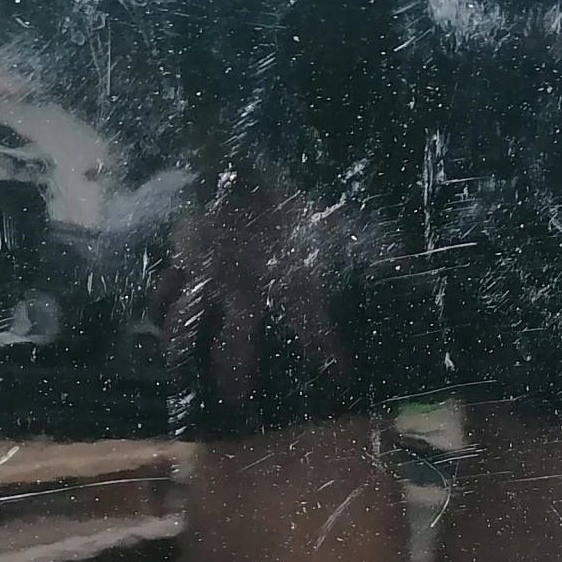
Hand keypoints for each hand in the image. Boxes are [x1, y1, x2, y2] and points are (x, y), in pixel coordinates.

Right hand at [156, 164, 347, 409]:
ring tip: (178, 374)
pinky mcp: (183, 257)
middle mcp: (240, 287)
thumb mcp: (333, 223)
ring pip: (185, 321)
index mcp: (282, 278)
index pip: (310, 325)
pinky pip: (164, 288)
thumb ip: (369, 247)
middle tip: (234, 402)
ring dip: (181, 349)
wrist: (237, 159)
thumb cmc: (288, 195)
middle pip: (231, 344)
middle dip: (233, 375)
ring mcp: (206, 274)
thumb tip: (407, 264)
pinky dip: (158, 306)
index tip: (335, 376)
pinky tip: (155, 321)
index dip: (324, 350)